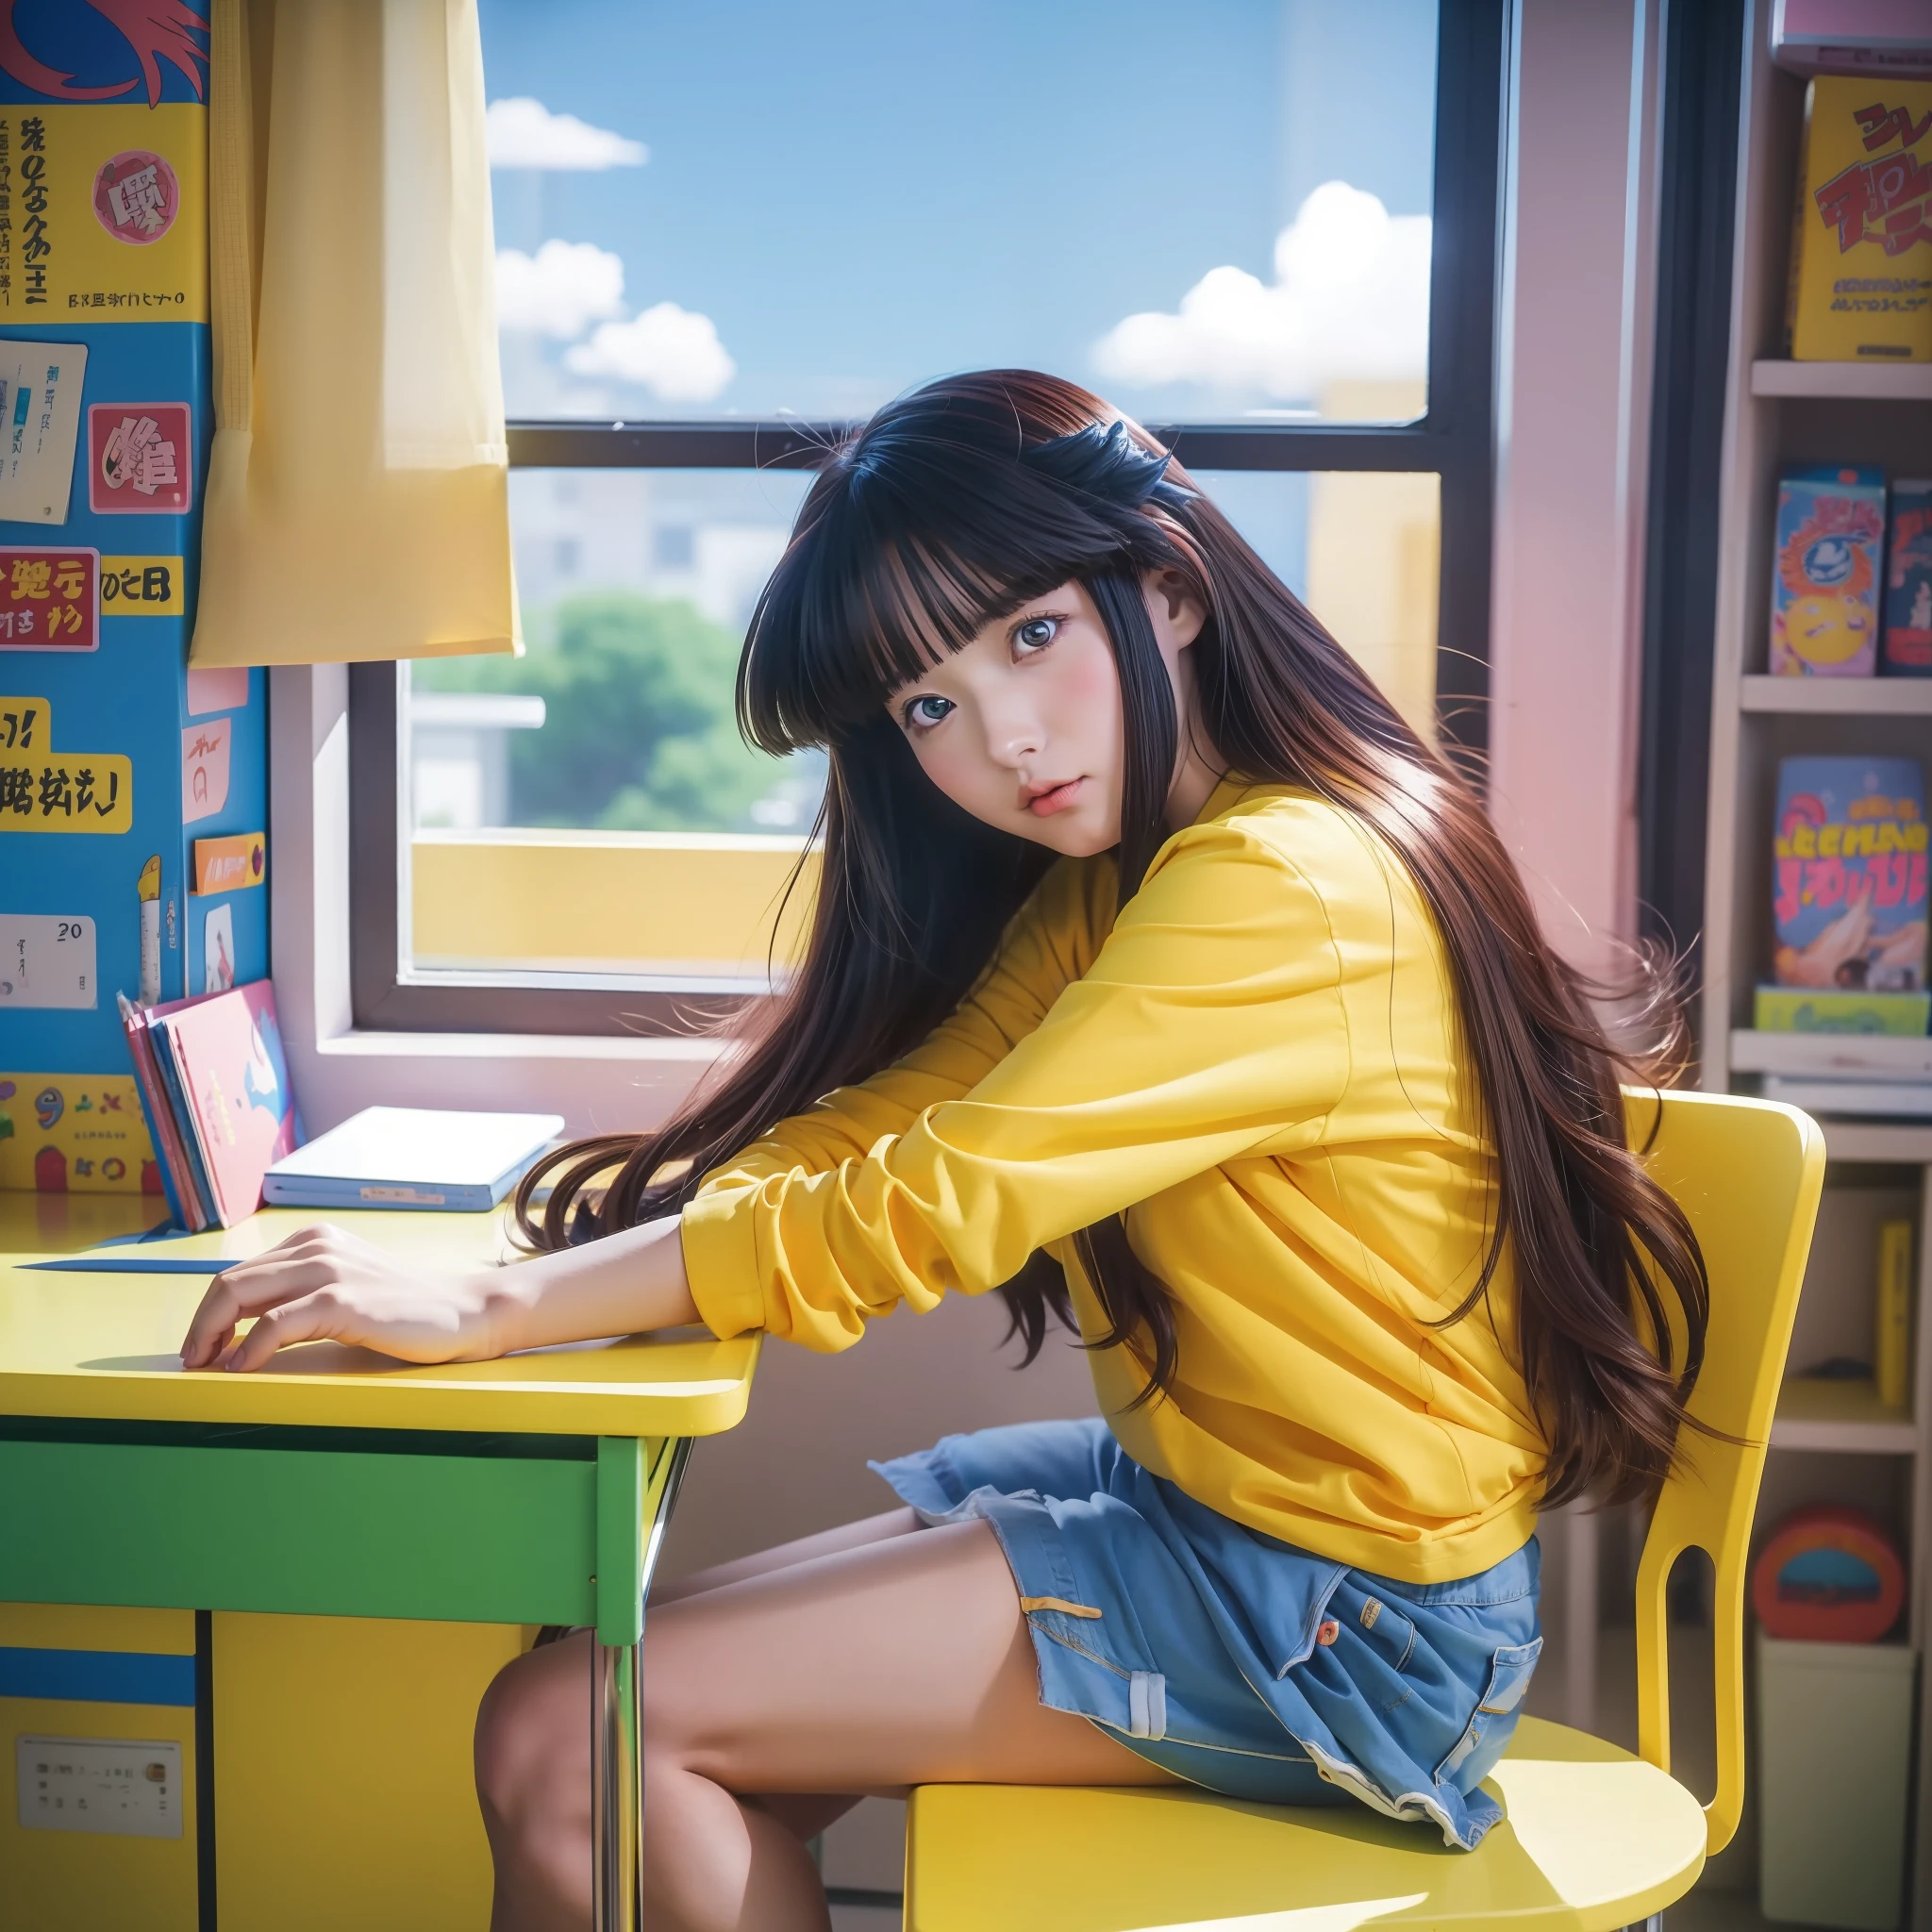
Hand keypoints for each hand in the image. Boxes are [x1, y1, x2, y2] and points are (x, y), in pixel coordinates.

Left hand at [179, 1223, 526, 1371]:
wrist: (466, 1311)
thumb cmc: (407, 1309)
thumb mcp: (347, 1287)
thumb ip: (302, 1293)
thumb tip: (242, 1328)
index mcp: (315, 1241)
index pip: (239, 1273)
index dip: (208, 1313)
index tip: (201, 1349)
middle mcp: (317, 1246)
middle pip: (228, 1283)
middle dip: (199, 1326)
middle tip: (192, 1363)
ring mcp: (331, 1271)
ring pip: (239, 1296)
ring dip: (210, 1336)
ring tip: (207, 1368)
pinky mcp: (344, 1301)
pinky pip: (274, 1325)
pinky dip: (248, 1349)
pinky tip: (243, 1368)